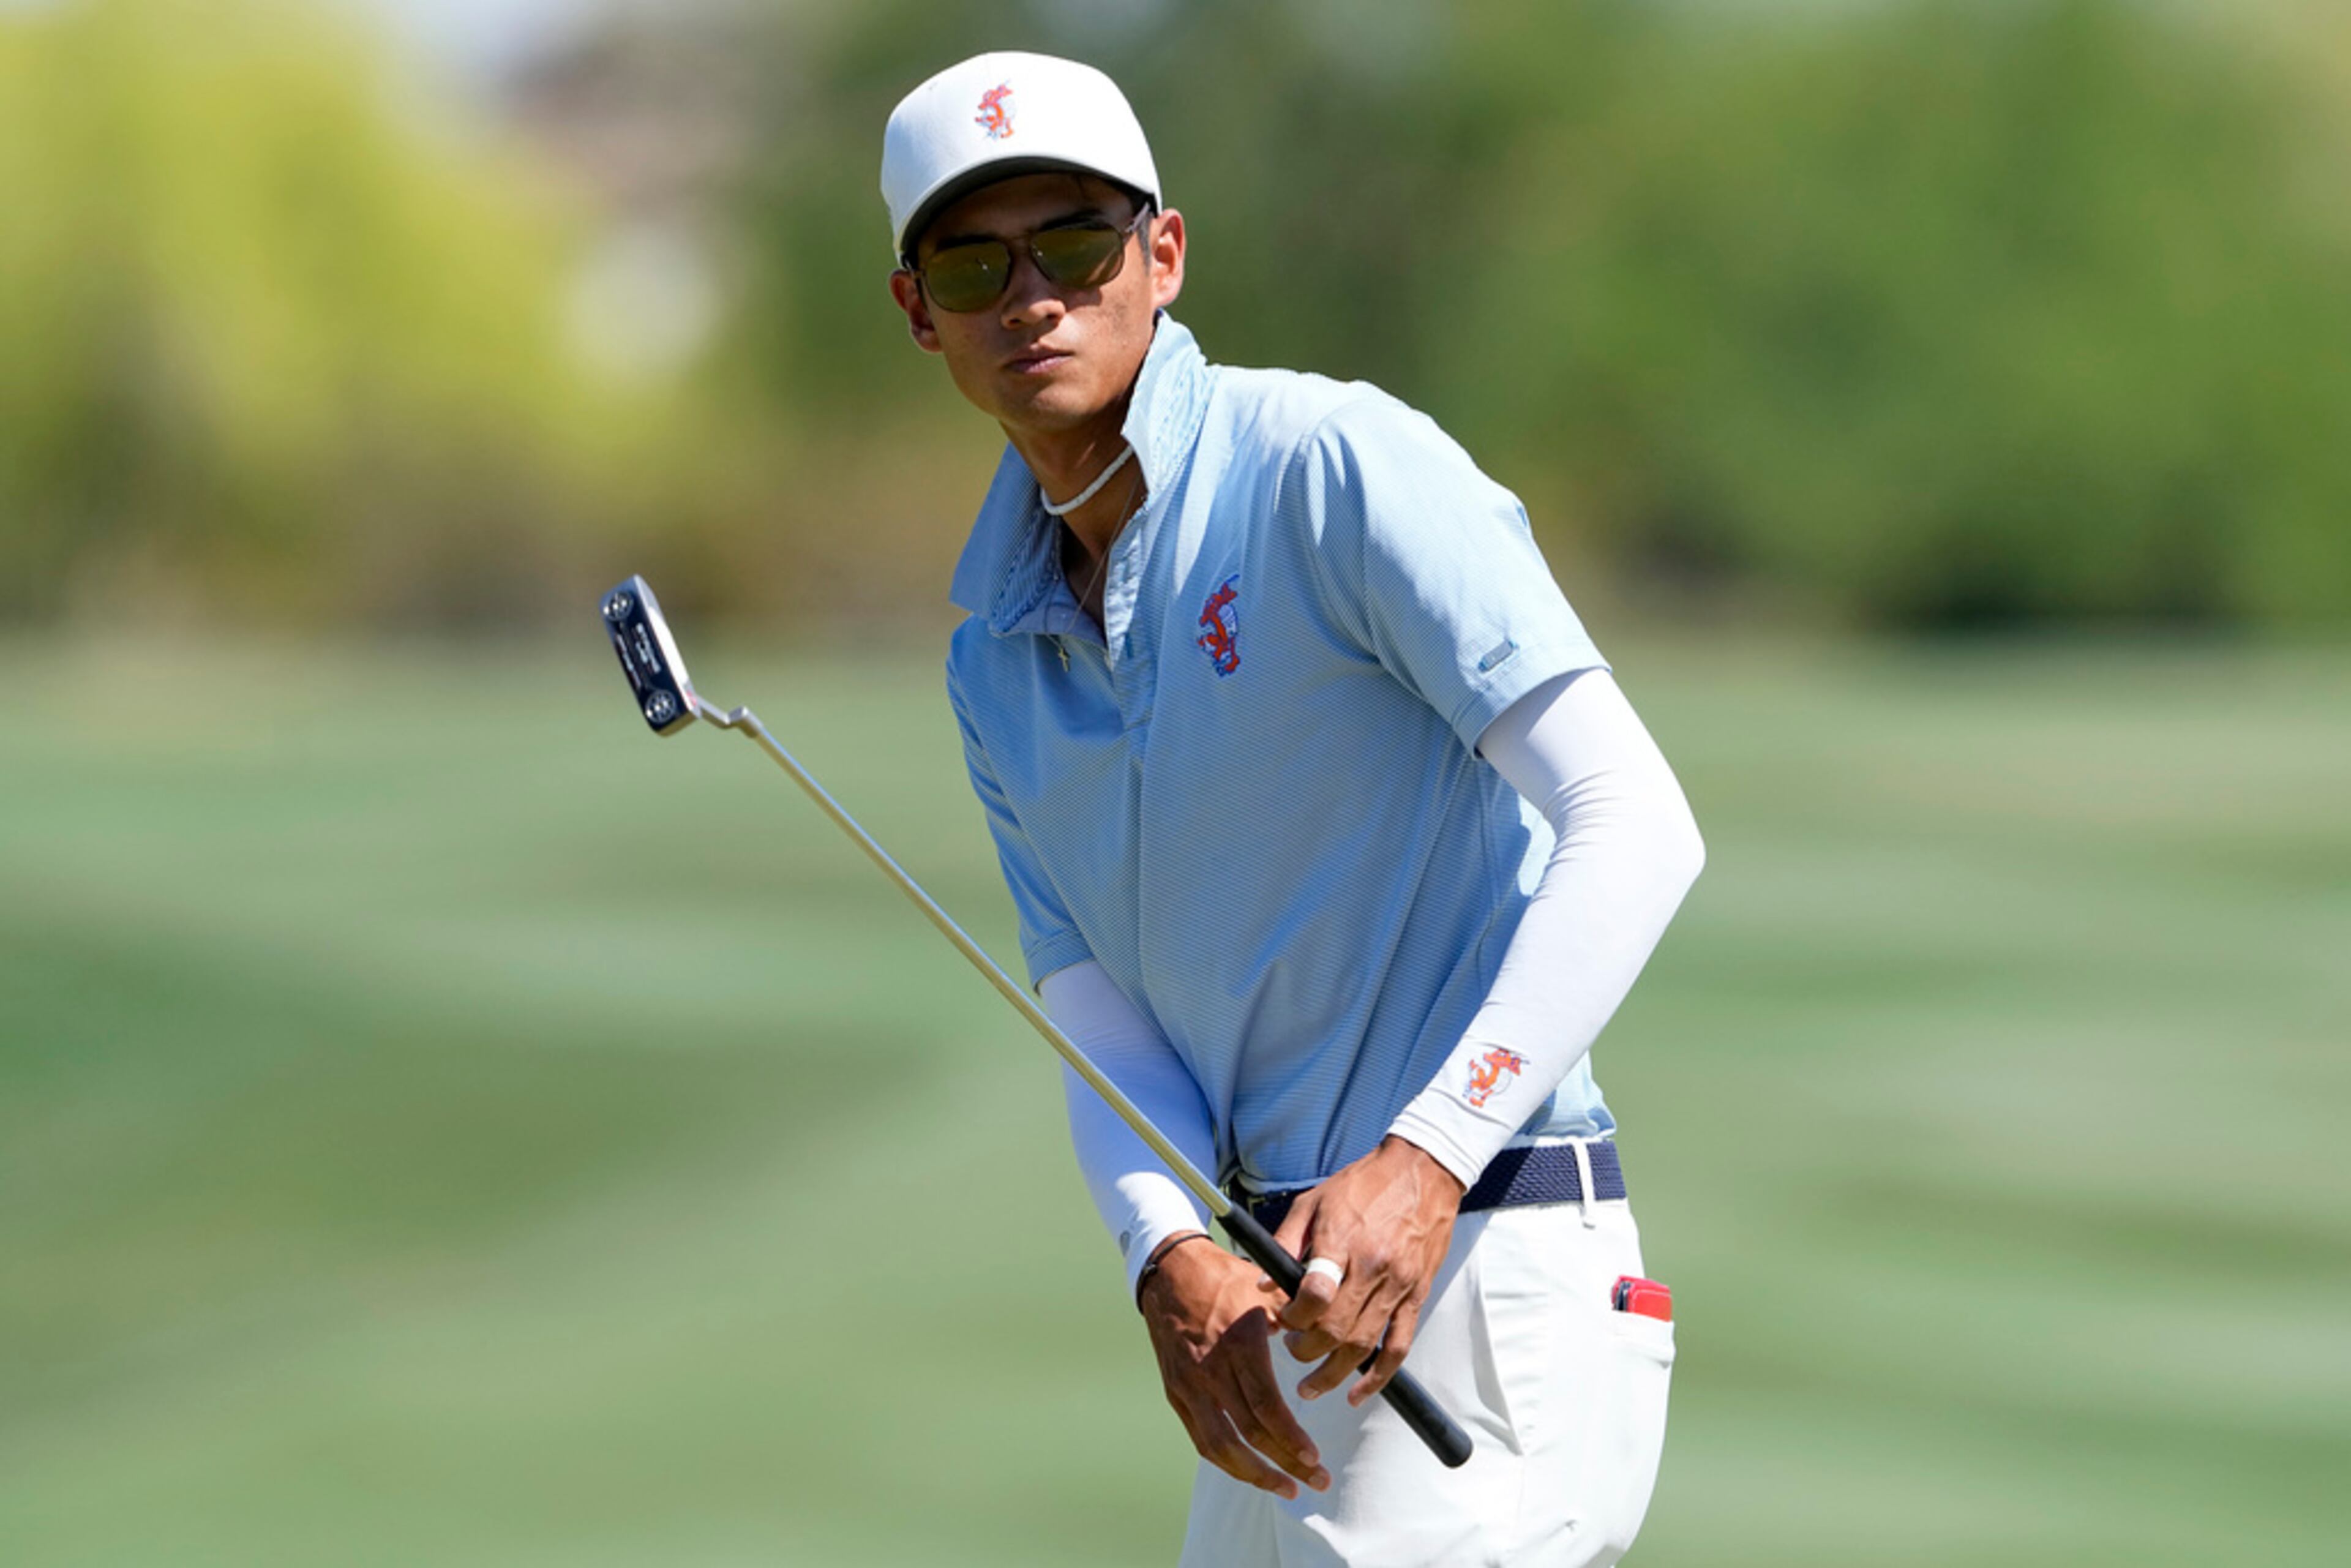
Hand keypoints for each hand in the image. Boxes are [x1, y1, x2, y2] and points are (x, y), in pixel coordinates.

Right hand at [1138, 1234, 1332, 1498]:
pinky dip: (1227, 1461)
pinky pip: (1201, 1439)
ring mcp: (1189, 1385)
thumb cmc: (1225, 1279)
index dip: (1291, 1438)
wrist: (1168, 1272)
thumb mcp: (1265, 1292)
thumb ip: (1298, 1320)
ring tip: (1286, 1488)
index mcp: (1239, 1343)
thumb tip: (1334, 1342)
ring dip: (1255, 1474)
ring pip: (1220, 1446)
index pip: (1265, 1406)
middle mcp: (1210, 1369)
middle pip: (1248, 1433)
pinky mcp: (1176, 1393)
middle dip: (1285, 1464)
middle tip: (1317, 1481)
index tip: (1315, 1458)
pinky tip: (1251, 1470)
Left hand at [1273, 1136, 1465, 1406]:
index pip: (1315, 1295)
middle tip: (1293, 1353)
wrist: (1423, 1171)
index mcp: (1343, 1239)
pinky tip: (1358, 1393)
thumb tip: (1264, 1285)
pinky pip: (1399, 1345)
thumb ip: (1287, 1242)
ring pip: (1365, 1344)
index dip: (1293, 1317)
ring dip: (1335, 1373)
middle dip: (1307, 1350)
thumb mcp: (1313, 1201)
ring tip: (1311, 1386)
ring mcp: (1399, 1283)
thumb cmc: (1363, 1183)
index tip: (1283, 1323)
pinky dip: (1379, 1376)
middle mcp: (1373, 1266)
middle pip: (1336, 1328)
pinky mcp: (1417, 1294)